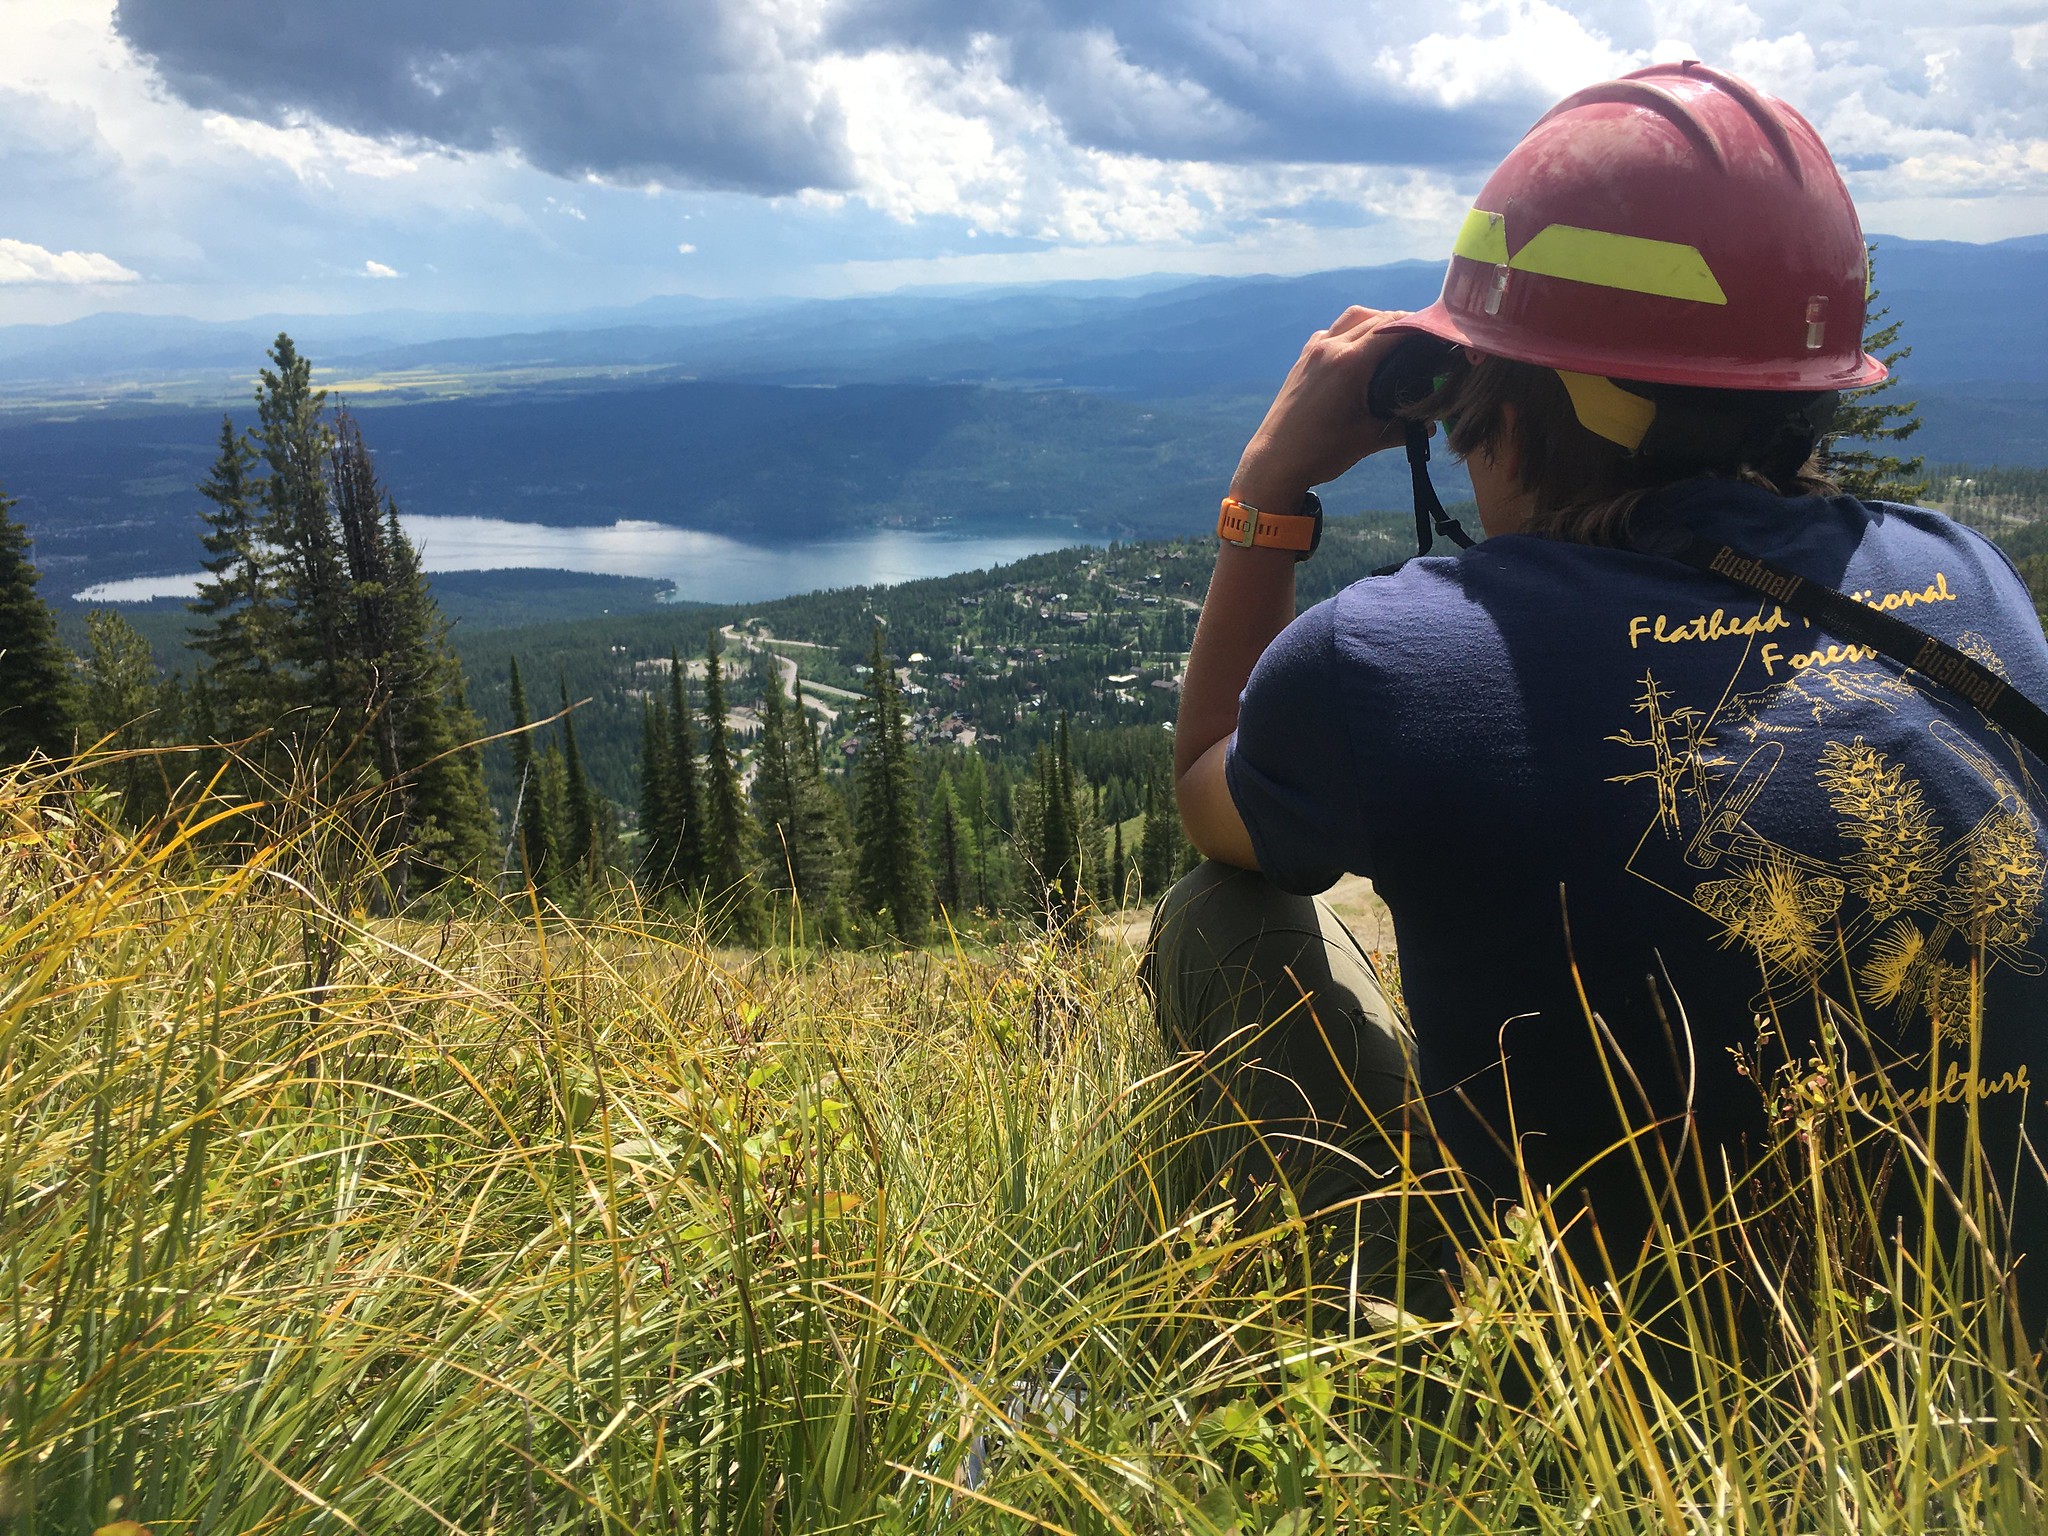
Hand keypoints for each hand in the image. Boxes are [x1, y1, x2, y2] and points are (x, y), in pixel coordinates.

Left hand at [1229, 306, 1415, 509]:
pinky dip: (1351, 332)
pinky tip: (1360, 352)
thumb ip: (1403, 429)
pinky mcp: (1303, 360)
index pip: (1393, 329)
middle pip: (1375, 318)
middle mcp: (1330, 348)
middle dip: (1402, 323)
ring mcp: (1313, 351)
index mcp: (1349, 364)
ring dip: (1375, 320)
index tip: (1437, 333)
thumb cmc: (1320, 452)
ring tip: (1393, 339)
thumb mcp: (1367, 439)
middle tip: (1422, 338)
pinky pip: (1331, 332)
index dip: (1419, 327)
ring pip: (1351, 318)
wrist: (1274, 463)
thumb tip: (1431, 425)